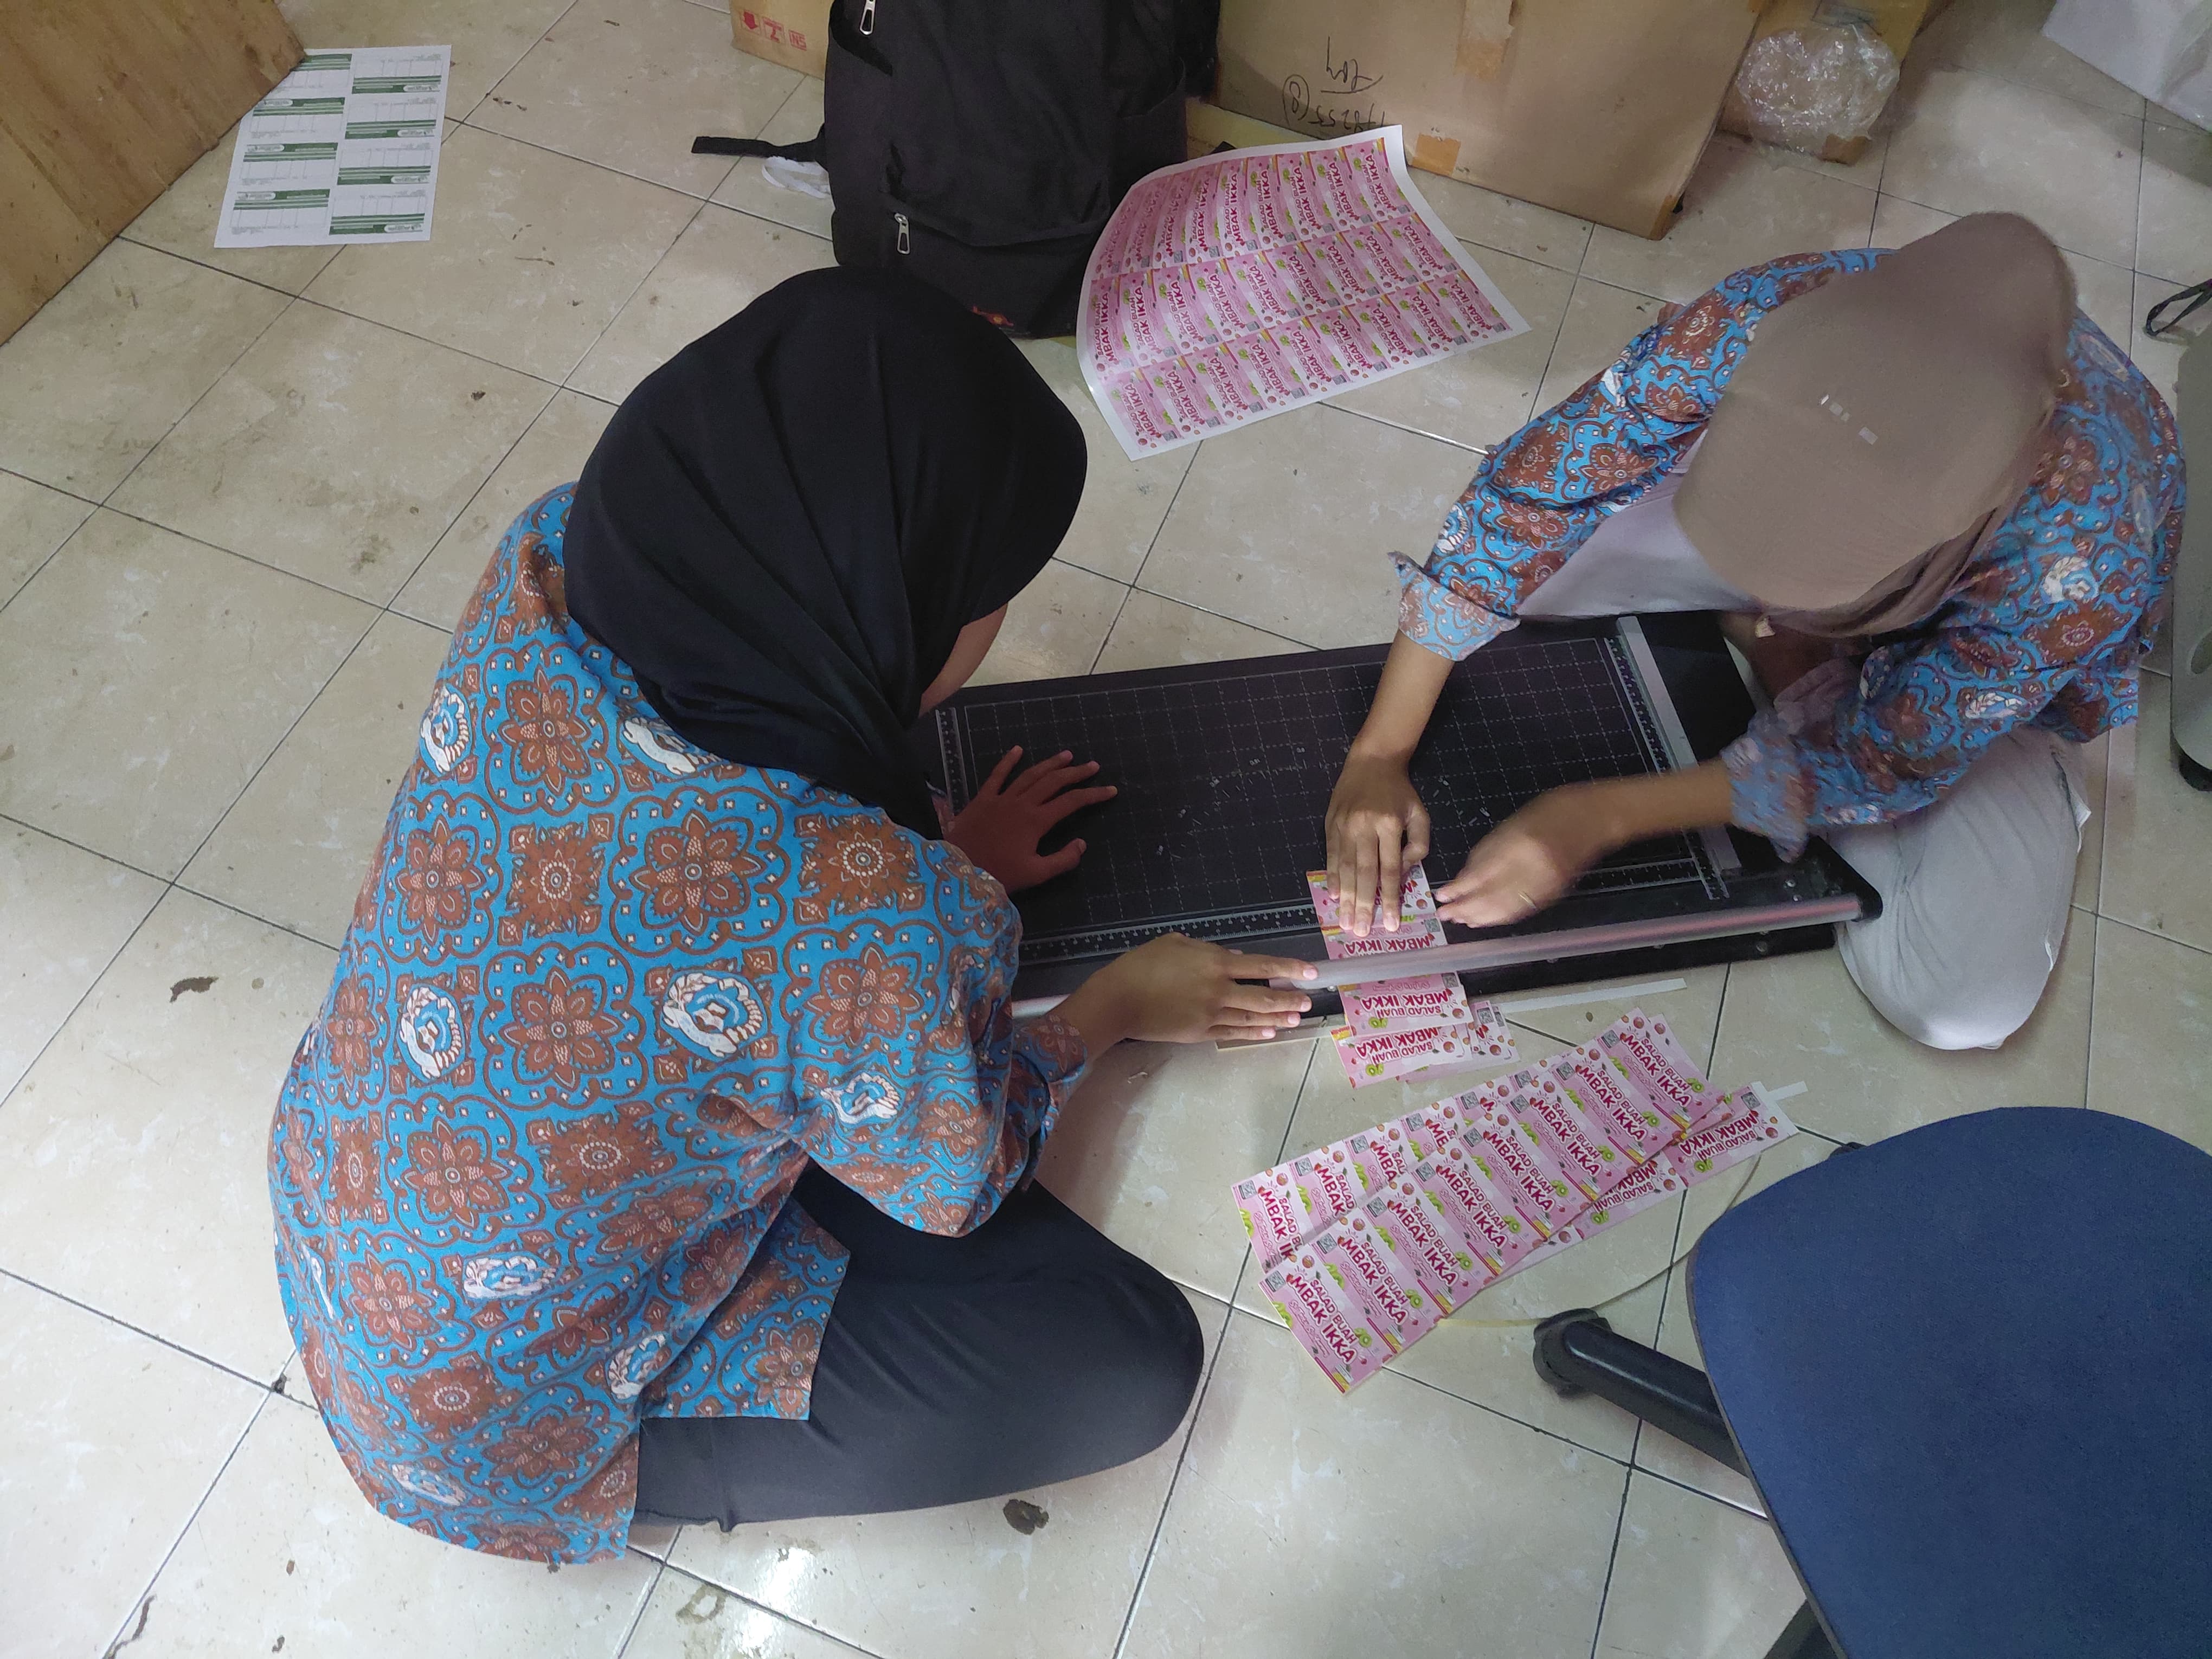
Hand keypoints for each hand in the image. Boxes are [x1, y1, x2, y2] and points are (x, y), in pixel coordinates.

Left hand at [946, 746, 1116, 890]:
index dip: (1093, 795)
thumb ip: (1063, 860)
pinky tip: (1017, 750)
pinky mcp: (983, 799)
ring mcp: (1001, 798)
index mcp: (1036, 821)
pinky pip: (997, 775)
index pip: (1072, 802)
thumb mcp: (1036, 874)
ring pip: (1030, 775)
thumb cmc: (999, 874)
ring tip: (1067, 756)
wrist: (958, 870)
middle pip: (1054, 782)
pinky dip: (1008, 761)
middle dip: (1076, 773)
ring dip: (1050, 764)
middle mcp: (1022, 803)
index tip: (1110, 790)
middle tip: (1092, 766)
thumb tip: (1082, 843)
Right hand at [1056, 935, 1317, 1048]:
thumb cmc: (1142, 965)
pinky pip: (1233, 1033)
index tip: (1311, 971)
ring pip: (1252, 1017)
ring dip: (1277, 1017)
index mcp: (1214, 962)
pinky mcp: (1200, 1033)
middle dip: (1289, 998)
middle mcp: (1219, 990)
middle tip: (1307, 1000)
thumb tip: (1236, 958)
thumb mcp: (1174, 944)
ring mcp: (1211, 1014)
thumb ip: (1206, 949)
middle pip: (1263, 996)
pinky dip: (1254, 1032)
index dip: (1288, 968)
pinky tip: (1270, 1032)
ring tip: (1297, 1018)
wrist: (1118, 1000)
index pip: (1261, 965)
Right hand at [1325, 752, 1430, 936]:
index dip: (1390, 899)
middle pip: (1365, 874)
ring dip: (1345, 898)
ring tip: (1345, 922)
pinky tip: (1333, 896)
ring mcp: (1344, 826)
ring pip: (1346, 869)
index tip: (1390, 923)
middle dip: (1363, 906)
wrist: (1371, 762)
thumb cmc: (1399, 792)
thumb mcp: (1419, 814)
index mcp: (1389, 825)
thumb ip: (1417, 845)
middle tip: (1361, 932)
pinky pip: (1331, 856)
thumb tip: (1403, 874)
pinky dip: (1332, 877)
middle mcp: (1364, 827)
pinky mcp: (1330, 825)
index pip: (1390, 870)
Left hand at [1434, 786, 1614, 926]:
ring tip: (1462, 920)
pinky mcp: (1555, 892)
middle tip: (1446, 915)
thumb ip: (1486, 854)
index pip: (1481, 876)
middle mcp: (1533, 867)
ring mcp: (1546, 883)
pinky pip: (1523, 910)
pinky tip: (1486, 919)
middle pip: (1492, 897)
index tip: (1441, 898)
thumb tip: (1462, 880)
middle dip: (1466, 909)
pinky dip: (1501, 917)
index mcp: (1519, 844)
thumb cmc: (1548, 812)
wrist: (1592, 817)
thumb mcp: (1509, 826)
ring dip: (1482, 917)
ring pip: (1507, 909)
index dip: (1459, 890)